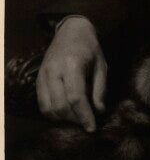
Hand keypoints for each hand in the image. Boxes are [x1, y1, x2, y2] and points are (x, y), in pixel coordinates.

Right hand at [36, 16, 106, 131]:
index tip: (92, 128)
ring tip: (77, 118)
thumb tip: (99, 111)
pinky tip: (65, 113)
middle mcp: (54, 71)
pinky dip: (52, 114)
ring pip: (48, 108)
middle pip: (60, 106)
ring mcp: (43, 75)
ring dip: (63, 119)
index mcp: (72, 65)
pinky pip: (42, 104)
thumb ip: (100, 88)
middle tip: (87, 122)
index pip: (76, 97)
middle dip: (74, 119)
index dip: (84, 116)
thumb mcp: (101, 65)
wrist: (71, 30)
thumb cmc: (90, 47)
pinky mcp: (38, 79)